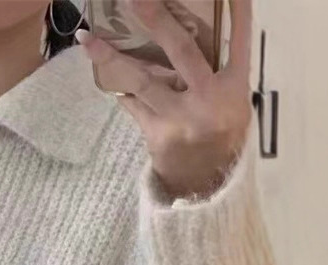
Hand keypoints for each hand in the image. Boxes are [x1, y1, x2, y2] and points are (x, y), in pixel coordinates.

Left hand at [77, 0, 253, 199]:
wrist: (205, 184)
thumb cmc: (220, 135)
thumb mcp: (232, 102)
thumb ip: (216, 73)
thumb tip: (191, 34)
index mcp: (234, 87)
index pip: (239, 40)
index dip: (238, 12)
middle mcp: (208, 99)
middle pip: (183, 51)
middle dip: (158, 21)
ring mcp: (180, 117)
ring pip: (142, 80)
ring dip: (112, 58)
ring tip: (88, 39)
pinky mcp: (156, 134)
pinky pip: (133, 104)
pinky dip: (121, 88)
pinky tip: (105, 73)